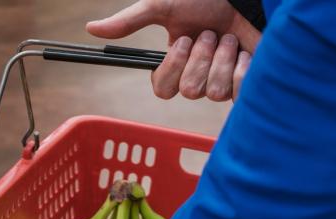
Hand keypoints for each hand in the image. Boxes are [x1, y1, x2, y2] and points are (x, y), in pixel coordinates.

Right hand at [87, 1, 257, 100]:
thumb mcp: (164, 6)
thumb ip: (129, 21)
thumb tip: (90, 29)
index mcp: (176, 63)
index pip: (162, 90)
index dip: (172, 68)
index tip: (182, 41)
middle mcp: (196, 77)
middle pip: (189, 91)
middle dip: (202, 57)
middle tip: (209, 34)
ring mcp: (221, 84)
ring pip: (213, 92)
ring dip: (222, 58)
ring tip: (228, 38)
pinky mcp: (245, 88)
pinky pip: (236, 93)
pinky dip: (240, 68)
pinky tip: (244, 52)